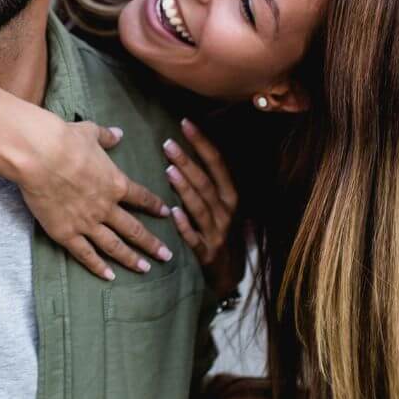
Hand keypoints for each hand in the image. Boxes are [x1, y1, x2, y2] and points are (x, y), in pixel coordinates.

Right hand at [18, 118, 171, 280]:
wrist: (40, 155)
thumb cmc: (65, 140)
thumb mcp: (90, 132)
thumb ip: (106, 136)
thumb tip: (118, 133)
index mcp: (115, 183)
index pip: (142, 198)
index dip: (155, 206)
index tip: (167, 214)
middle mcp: (106, 207)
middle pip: (134, 229)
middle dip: (152, 243)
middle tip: (167, 256)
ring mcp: (87, 223)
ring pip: (114, 246)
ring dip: (131, 258)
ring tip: (145, 269)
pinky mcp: (66, 233)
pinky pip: (85, 254)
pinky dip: (98, 266)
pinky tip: (109, 276)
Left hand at [162, 119, 239, 290]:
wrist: (229, 275)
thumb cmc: (220, 231)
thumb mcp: (223, 205)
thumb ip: (210, 180)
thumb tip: (192, 146)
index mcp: (231, 196)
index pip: (218, 164)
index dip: (202, 143)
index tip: (185, 123)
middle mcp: (227, 212)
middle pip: (206, 182)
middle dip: (188, 162)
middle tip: (168, 144)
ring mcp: (217, 233)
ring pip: (201, 207)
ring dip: (185, 189)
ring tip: (169, 170)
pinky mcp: (206, 253)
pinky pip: (195, 238)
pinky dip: (185, 225)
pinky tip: (173, 213)